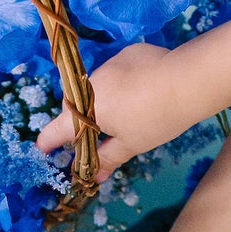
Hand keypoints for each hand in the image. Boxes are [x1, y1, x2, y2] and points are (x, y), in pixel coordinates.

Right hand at [37, 41, 193, 171]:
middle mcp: (90, 84)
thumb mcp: (131, 144)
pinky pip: (117, 72)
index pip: (58, 129)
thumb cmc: (155, 119)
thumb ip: (109, 159)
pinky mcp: (127, 53)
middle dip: (83, 121)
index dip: (48, 141)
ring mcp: (108, 64)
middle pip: (78, 107)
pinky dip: (122, 83)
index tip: (43, 149)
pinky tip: (143, 90)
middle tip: (100, 136)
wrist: (188, 80)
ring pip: (97, 88)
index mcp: (87, 110)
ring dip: (104, 100)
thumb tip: (95, 177)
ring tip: (131, 110)